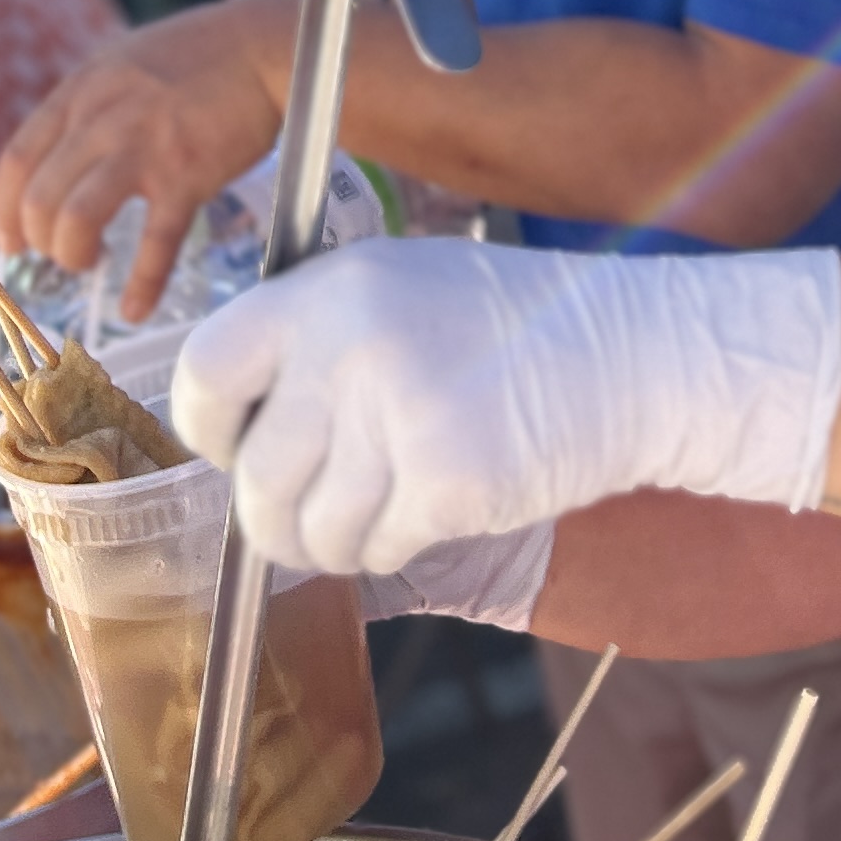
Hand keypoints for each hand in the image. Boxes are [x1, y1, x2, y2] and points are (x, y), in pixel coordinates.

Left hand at [0, 4, 287, 298]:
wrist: (266, 47)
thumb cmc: (201, 56)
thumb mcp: (125, 64)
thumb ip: (91, 106)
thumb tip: (65, 160)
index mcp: (81, 90)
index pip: (16, 160)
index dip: (5, 210)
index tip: (11, 242)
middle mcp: (101, 118)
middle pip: (39, 198)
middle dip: (41, 241)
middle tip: (62, 254)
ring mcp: (143, 146)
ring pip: (76, 219)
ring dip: (72, 255)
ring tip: (91, 262)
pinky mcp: (187, 175)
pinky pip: (154, 243)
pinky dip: (140, 285)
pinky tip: (134, 309)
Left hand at [174, 238, 840, 577]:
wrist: (636, 350)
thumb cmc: (513, 329)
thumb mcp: (398, 296)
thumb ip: (312, 352)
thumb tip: (233, 453)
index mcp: (326, 290)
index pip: (204, 373)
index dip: (210, 431)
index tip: (239, 449)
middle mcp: (351, 344)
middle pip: (258, 483)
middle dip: (286, 519)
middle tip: (331, 508)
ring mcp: (399, 413)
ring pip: (315, 535)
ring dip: (351, 540)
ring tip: (401, 499)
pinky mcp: (449, 479)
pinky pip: (384, 551)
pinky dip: (408, 544)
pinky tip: (450, 499)